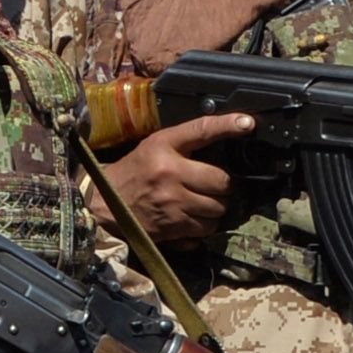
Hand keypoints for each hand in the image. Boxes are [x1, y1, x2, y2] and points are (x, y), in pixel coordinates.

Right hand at [105, 112, 249, 251]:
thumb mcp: (156, 146)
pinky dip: (205, 225)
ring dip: (216, 207)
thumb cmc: (136, 170)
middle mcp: (169, 174)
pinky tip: (193, 216)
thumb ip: (187, 141)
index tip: (247, 123)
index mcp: (163, 147)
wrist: (104, 204)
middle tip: (216, 184)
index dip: (227, 125)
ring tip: (203, 201)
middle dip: (225, 185)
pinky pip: (206, 229)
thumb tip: (230, 135)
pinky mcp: (172, 228)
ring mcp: (171, 204)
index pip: (201, 130)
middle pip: (222, 182)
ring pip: (218, 209)